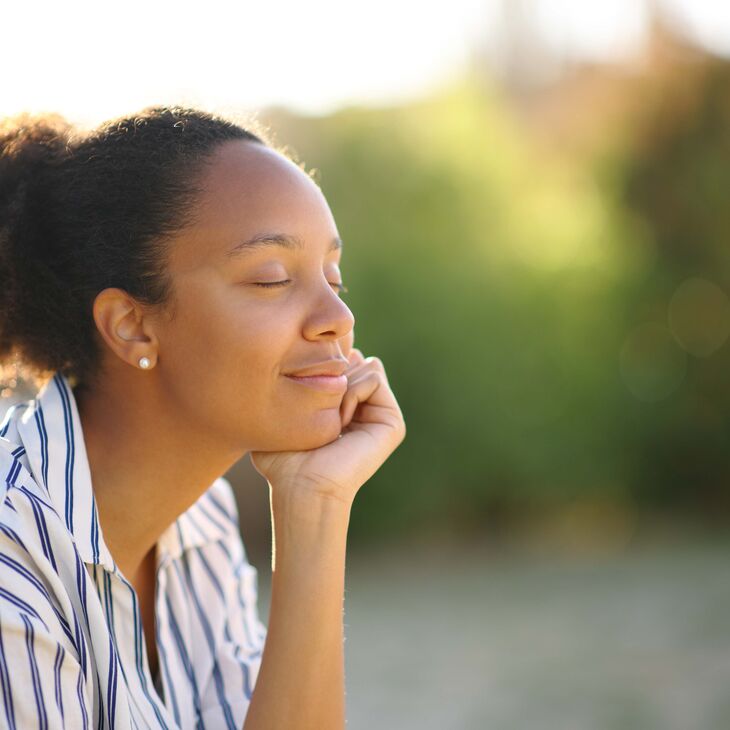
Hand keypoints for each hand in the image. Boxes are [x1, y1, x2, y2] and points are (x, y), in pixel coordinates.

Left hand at [250, 348, 405, 506]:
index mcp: (346, 407)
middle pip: (357, 358)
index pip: (343, 361)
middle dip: (334, 374)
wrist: (302, 486)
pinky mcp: (392, 423)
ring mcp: (381, 415)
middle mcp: (367, 409)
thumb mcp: (283, 414)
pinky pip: (374, 377)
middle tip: (320, 408)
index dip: (323, 367)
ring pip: (368, 365)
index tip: (306, 396)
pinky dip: (353, 392)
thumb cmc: (284, 459)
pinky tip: (341, 421)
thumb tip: (307, 360)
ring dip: (342, 385)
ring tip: (331, 417)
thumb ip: (295, 385)